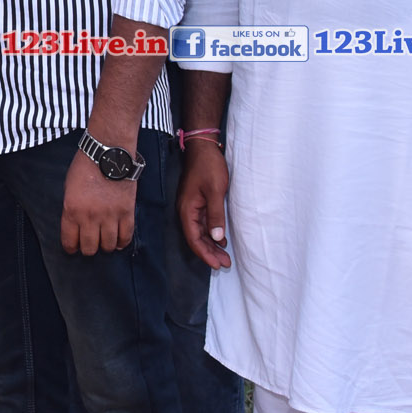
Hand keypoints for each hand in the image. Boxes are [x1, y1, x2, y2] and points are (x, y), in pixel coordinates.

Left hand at [61, 150, 137, 255]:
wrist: (108, 152)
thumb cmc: (86, 166)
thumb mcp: (69, 187)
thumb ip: (71, 208)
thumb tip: (75, 225)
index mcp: (72, 210)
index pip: (70, 241)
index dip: (71, 248)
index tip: (73, 248)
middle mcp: (90, 217)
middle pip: (90, 248)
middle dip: (88, 248)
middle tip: (90, 244)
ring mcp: (110, 216)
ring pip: (108, 246)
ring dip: (105, 246)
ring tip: (104, 241)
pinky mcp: (127, 212)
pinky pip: (126, 236)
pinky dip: (122, 242)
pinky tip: (118, 241)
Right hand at [177, 140, 231, 269]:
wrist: (203, 147)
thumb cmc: (208, 167)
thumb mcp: (215, 191)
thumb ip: (215, 215)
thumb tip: (216, 238)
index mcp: (187, 209)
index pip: (193, 238)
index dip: (204, 253)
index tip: (217, 265)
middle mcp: (187, 210)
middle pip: (196, 238)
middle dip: (209, 253)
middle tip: (225, 265)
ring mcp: (192, 206)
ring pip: (200, 232)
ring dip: (211, 245)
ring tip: (224, 257)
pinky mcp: (198, 202)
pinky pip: (203, 223)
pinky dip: (212, 234)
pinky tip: (221, 240)